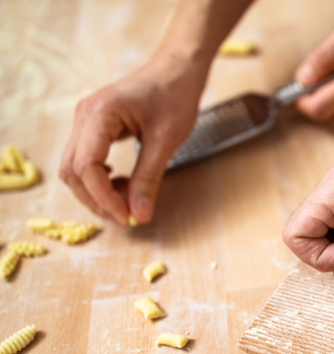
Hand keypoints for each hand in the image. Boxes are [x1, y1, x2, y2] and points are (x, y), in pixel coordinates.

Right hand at [60, 57, 204, 224]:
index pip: (86, 166)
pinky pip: (85, 161)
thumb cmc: (175, 97)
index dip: (104, 198)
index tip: (128, 217)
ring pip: (74, 169)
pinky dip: (100, 180)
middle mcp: (84, 116)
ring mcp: (85, 121)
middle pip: (72, 171)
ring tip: (128, 200)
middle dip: (97, 200)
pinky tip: (123, 184)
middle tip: (127, 216)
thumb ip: (149, 178)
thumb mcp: (166, 141)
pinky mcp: (93, 127)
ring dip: (97, 192)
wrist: (177, 71)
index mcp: (100, 113)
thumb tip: (138, 215)